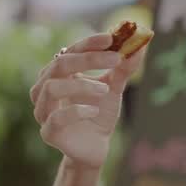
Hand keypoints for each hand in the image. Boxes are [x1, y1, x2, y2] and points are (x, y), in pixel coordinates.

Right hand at [28, 33, 146, 169]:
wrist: (96, 146)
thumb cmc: (100, 112)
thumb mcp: (114, 87)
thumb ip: (123, 68)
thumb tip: (141, 44)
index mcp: (58, 73)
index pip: (70, 50)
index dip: (89, 43)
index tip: (111, 38)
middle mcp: (45, 88)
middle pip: (59, 64)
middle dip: (88, 59)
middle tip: (115, 59)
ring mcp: (43, 110)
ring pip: (52, 88)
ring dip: (82, 85)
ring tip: (105, 90)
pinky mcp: (48, 132)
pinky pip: (57, 117)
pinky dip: (77, 111)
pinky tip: (93, 111)